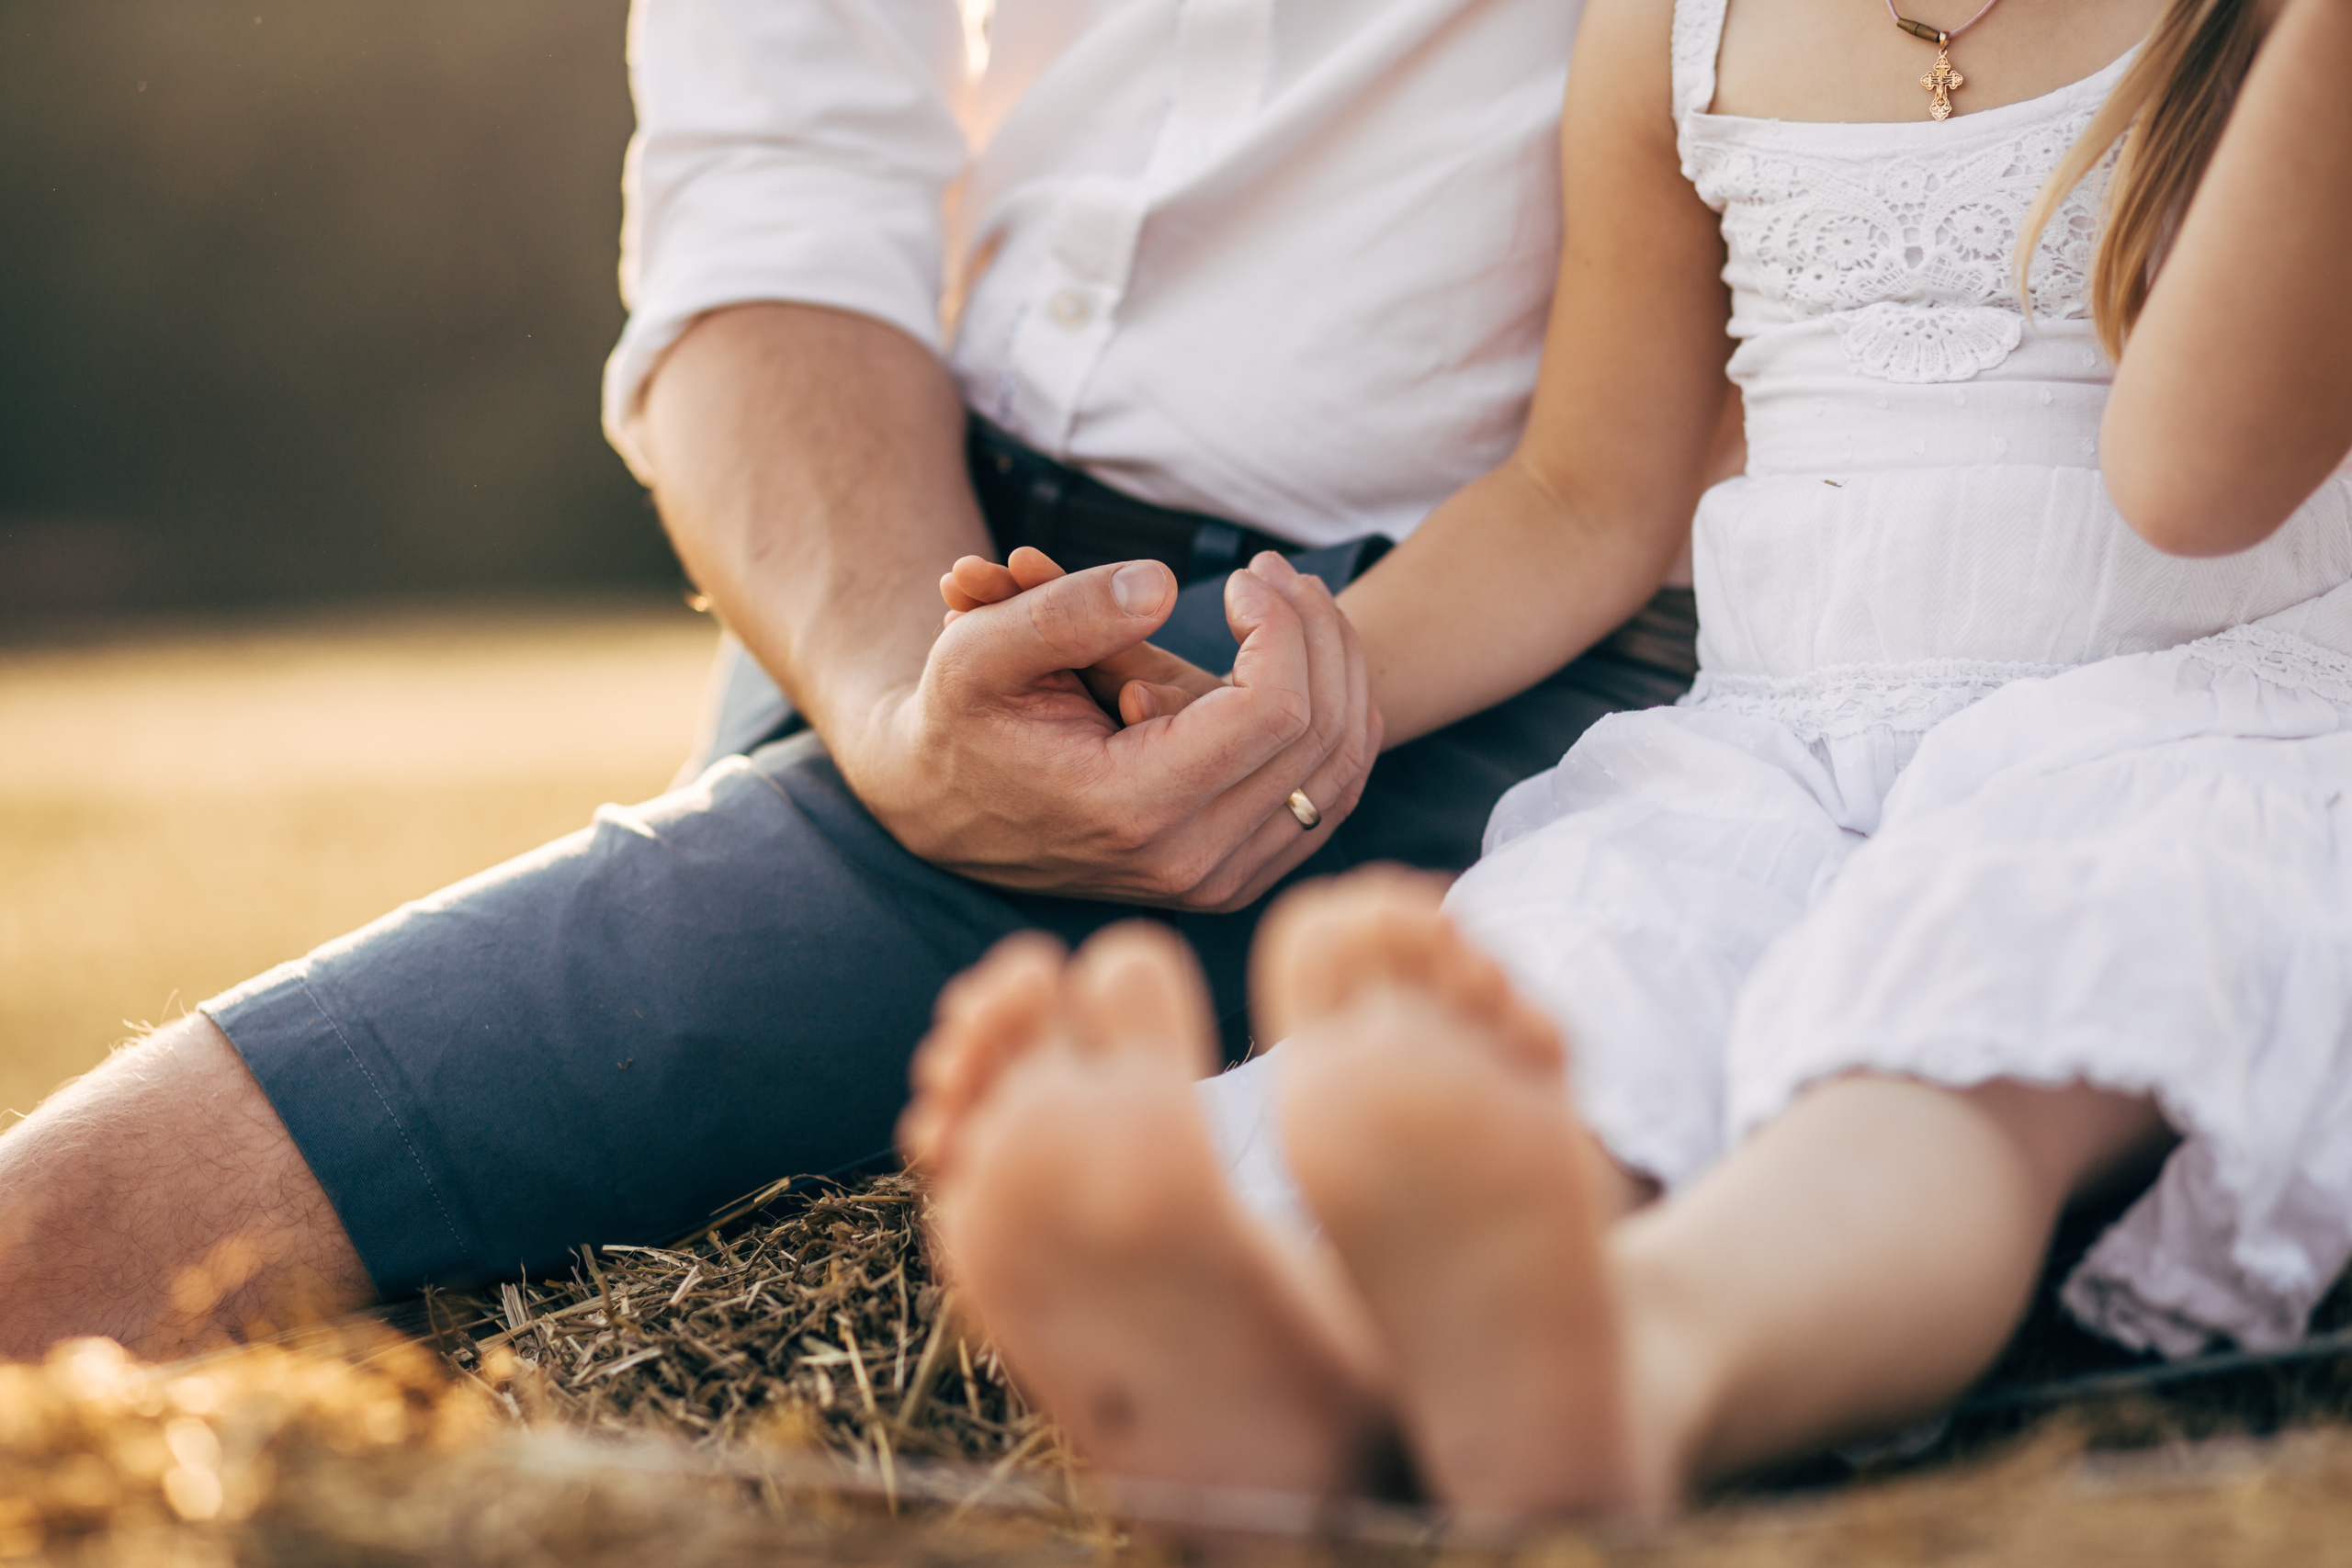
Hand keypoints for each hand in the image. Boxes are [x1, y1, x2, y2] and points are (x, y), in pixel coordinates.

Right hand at [842, 549, 1381, 910]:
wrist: (944, 813)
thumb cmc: (959, 723)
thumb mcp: (977, 654)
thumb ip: (1064, 612)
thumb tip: (1164, 585)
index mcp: (1135, 809)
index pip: (1274, 710)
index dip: (1280, 627)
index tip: (1241, 576)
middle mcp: (1191, 861)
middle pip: (1322, 733)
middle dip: (1316, 632)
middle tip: (1274, 570)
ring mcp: (1221, 879)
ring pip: (1341, 768)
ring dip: (1339, 670)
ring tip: (1293, 602)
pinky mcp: (1237, 876)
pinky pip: (1329, 797)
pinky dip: (1338, 722)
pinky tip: (1305, 661)